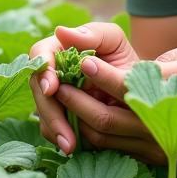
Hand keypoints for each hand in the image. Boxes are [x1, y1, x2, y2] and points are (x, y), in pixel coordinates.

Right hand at [29, 22, 144, 155]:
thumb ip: (91, 34)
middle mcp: (51, 72)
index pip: (39, 56)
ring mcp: (54, 96)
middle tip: (63, 129)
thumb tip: (61, 31)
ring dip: (55, 129)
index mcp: (58, 49)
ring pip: (44, 112)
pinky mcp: (61, 115)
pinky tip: (73, 147)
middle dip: (50, 111)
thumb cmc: (124, 57)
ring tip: (71, 145)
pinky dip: (61, 136)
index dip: (43, 72)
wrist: (137, 85)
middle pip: (39, 90)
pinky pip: (54, 128)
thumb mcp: (114, 40)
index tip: (52, 89)